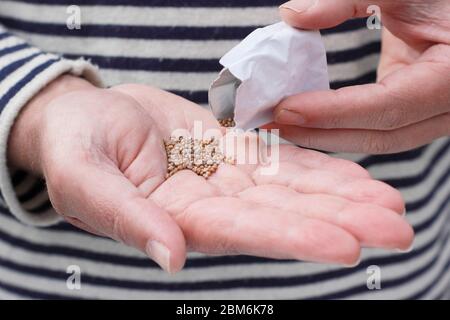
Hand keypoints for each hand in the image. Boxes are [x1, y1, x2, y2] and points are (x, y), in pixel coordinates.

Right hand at [8, 76, 413, 273]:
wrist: (85, 120)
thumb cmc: (73, 150)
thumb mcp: (85, 182)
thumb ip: (127, 219)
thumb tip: (172, 258)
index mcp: (177, 219)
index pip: (243, 233)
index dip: (294, 239)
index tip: (347, 247)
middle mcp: (211, 205)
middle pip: (283, 216)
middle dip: (339, 222)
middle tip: (396, 229)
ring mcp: (225, 178)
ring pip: (292, 189)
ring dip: (342, 196)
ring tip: (390, 205)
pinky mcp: (231, 151)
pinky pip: (281, 159)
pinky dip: (320, 168)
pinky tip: (357, 178)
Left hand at [270, 0, 449, 153]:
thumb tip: (291, 15)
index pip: (385, 106)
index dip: (331, 112)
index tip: (283, 110)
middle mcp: (448, 107)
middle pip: (378, 136)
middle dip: (319, 134)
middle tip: (270, 125)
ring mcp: (434, 115)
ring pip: (376, 140)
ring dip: (325, 136)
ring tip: (280, 127)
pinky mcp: (416, 112)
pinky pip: (376, 129)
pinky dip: (339, 127)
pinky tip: (306, 120)